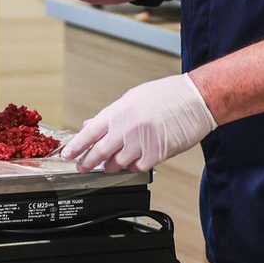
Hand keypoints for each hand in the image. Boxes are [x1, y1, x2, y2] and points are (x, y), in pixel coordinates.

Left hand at [62, 74, 216, 172]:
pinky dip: (132, 167)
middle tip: (81, 167)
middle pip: (99, 152)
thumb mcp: (132, 98)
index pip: (89, 133)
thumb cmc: (166, 96)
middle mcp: (127, 128)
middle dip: (87, 162)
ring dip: (110, 166)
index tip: (67, 154)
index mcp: (118, 112)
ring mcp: (142, 142)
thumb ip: (110, 114)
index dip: (75, 146)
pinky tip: (131, 162)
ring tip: (108, 165)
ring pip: (117, 163)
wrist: (196, 99)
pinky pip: (138, 167)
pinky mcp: (157, 153)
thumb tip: (91, 125)